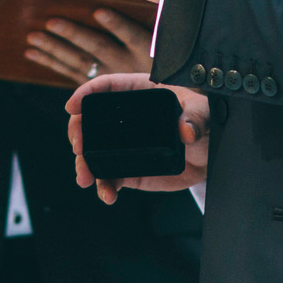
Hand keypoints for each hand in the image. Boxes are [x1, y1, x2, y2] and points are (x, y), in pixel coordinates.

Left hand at [25, 7, 152, 84]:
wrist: (155, 101)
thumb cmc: (157, 62)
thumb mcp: (160, 46)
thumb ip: (144, 27)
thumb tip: (117, 0)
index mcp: (144, 52)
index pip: (132, 36)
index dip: (117, 25)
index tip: (100, 11)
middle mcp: (125, 65)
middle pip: (98, 48)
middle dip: (73, 34)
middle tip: (51, 22)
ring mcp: (109, 77)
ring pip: (79, 61)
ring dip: (54, 48)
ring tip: (34, 37)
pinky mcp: (96, 85)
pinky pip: (70, 73)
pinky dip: (50, 63)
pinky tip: (33, 53)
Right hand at [64, 72, 208, 203]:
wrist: (209, 154)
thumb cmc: (203, 122)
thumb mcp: (203, 113)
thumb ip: (196, 117)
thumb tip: (185, 130)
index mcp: (139, 93)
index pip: (107, 88)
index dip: (87, 93)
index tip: (72, 106)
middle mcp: (124, 119)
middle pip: (91, 121)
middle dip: (78, 133)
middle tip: (79, 147)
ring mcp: (123, 145)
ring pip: (94, 152)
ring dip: (84, 165)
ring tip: (85, 177)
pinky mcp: (128, 168)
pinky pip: (110, 177)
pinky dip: (105, 187)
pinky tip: (107, 194)